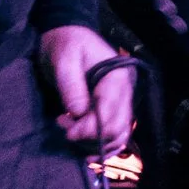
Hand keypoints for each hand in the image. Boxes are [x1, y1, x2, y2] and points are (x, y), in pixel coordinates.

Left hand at [40, 24, 135, 155]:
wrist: (66, 37)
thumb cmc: (65, 45)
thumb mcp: (64, 59)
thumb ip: (71, 85)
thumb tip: (78, 113)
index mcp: (117, 78)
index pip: (109, 113)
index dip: (89, 128)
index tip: (67, 131)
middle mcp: (124, 92)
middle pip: (117, 128)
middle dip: (90, 137)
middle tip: (65, 129)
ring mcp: (120, 102)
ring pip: (118, 136)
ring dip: (96, 145)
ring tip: (71, 137)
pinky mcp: (111, 109)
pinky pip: (115, 134)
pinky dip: (103, 146)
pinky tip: (87, 151)